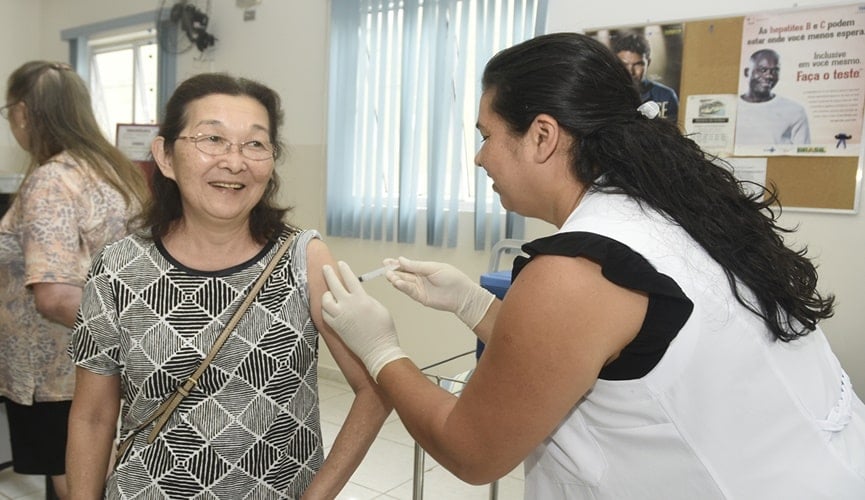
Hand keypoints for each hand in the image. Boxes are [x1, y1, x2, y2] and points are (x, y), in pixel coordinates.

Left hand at [322, 261, 407, 380]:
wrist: (379, 351)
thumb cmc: (384, 330)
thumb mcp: (380, 308)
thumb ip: (366, 299)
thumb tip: (356, 295)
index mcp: (362, 299)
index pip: (350, 279)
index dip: (344, 269)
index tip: (341, 263)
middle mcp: (348, 306)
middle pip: (334, 285)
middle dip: (329, 274)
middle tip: (326, 268)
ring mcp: (340, 317)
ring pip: (325, 300)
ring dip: (326, 294)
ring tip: (329, 292)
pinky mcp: (336, 327)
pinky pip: (324, 314)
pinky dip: (325, 308)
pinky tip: (328, 306)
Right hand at [384, 257, 494, 328]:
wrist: (463, 295)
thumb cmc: (453, 278)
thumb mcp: (433, 268)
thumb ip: (416, 266)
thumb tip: (401, 260)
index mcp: (423, 269)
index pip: (407, 265)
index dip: (396, 263)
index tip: (386, 261)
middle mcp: (420, 278)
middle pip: (403, 274)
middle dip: (393, 271)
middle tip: (384, 269)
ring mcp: (420, 288)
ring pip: (404, 283)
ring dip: (395, 279)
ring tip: (389, 275)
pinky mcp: (421, 297)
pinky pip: (409, 291)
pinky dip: (403, 287)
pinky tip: (397, 283)